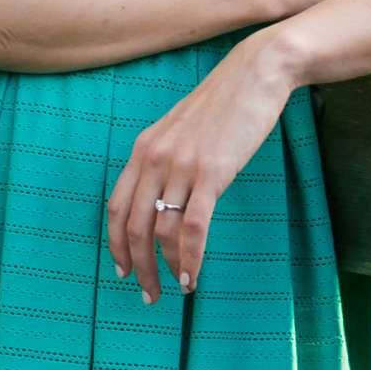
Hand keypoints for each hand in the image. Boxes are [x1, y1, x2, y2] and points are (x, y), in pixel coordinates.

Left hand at [106, 33, 294, 303]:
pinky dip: (190, 258)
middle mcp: (154, 159)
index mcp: (143, 149)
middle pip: (133, 226)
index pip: (116, 207)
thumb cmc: (223, 104)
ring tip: (179, 290)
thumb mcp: (182, 130)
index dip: (117, 243)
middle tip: (148, 295)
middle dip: (139, 267)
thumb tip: (165, 197)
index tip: (124, 270)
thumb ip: (167, 159)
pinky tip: (194, 277)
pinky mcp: (211, 173)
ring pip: (161, 231)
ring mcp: (181, 166)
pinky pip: (193, 227)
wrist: (255, 74)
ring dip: (167, 268)